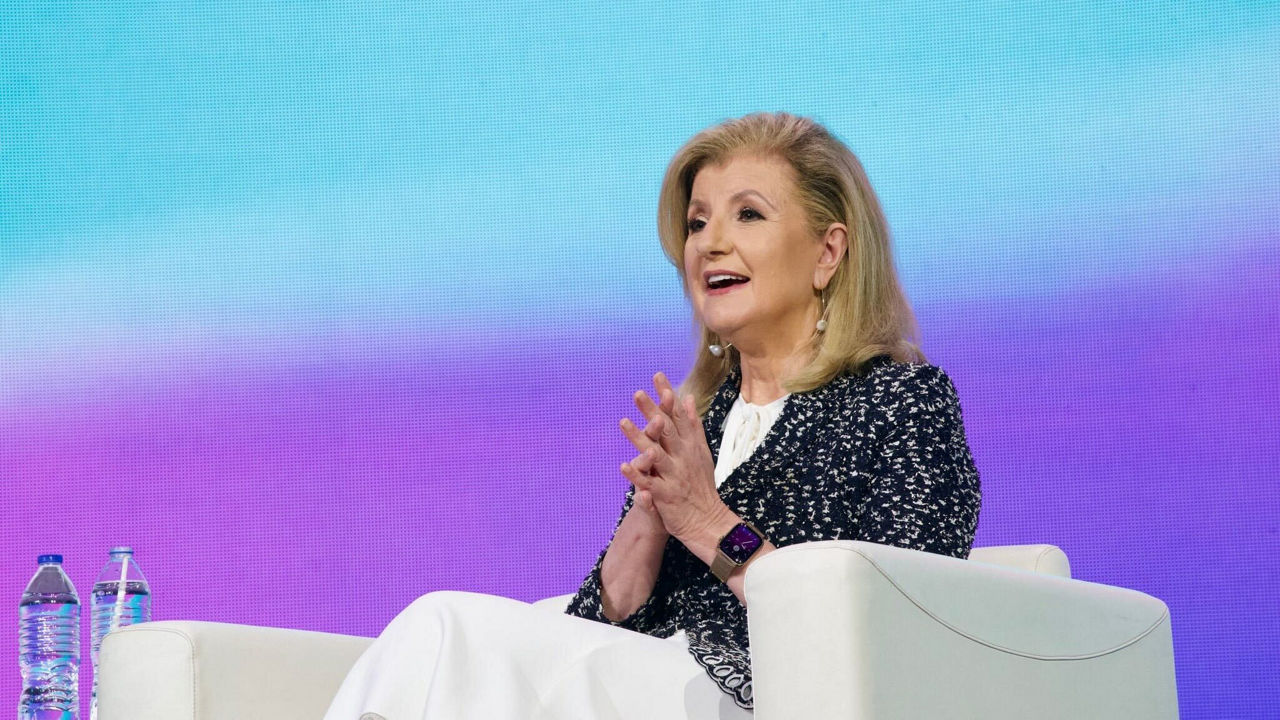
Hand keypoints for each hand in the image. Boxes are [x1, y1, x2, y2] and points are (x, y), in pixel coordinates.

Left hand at [619, 372, 732, 543]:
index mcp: (690, 446)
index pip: (677, 416)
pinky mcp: (665, 495)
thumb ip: (693, 425)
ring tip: (622, 423)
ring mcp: (674, 476)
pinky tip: (623, 465)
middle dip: (651, 411)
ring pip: (655, 454)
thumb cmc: (701, 485)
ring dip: (638, 438)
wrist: (708, 521)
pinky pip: (648, 483)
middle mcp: (682, 457)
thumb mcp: (701, 451)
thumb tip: (688, 398)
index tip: (657, 376)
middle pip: (666, 431)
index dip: (667, 396)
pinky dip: (636, 474)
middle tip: (637, 393)